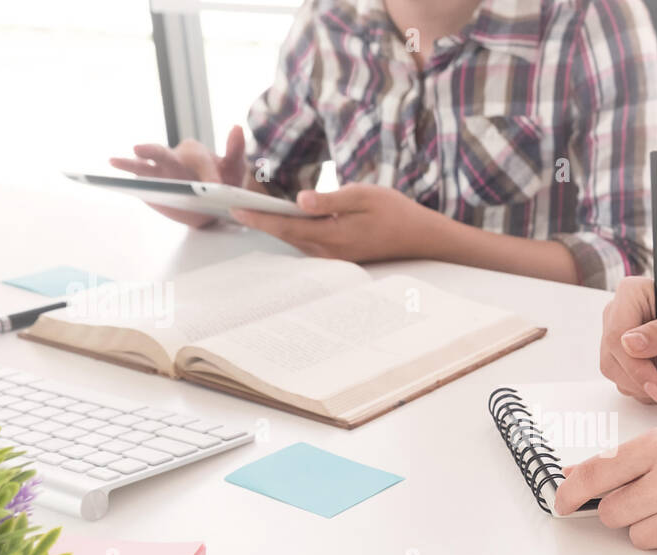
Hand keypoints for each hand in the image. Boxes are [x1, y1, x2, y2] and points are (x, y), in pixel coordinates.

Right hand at [109, 124, 247, 227]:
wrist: (213, 206)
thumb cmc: (223, 181)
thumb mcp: (234, 167)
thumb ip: (234, 149)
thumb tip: (237, 127)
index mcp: (191, 152)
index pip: (198, 160)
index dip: (207, 174)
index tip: (216, 186)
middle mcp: (170, 159)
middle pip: (159, 153)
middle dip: (150, 151)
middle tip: (138, 149)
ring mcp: (158, 176)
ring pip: (142, 168)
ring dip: (128, 164)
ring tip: (113, 161)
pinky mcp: (150, 192)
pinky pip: (140, 188)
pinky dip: (130, 187)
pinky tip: (117, 186)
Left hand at [230, 184, 443, 261]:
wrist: (420, 238)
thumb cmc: (395, 212)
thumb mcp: (364, 196)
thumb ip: (330, 199)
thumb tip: (300, 200)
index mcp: (333, 236)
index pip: (287, 227)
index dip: (260, 217)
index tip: (236, 208)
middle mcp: (329, 252)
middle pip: (286, 235)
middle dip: (261, 219)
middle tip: (237, 200)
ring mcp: (334, 256)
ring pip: (294, 240)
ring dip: (275, 224)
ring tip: (253, 205)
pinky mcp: (339, 254)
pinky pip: (307, 242)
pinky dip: (291, 229)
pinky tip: (283, 216)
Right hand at [600, 278, 656, 404]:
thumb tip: (627, 344)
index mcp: (632, 294)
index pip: (615, 336)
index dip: (634, 366)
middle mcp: (623, 318)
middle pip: (613, 362)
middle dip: (647, 381)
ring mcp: (628, 344)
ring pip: (623, 379)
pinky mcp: (638, 364)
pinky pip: (636, 389)